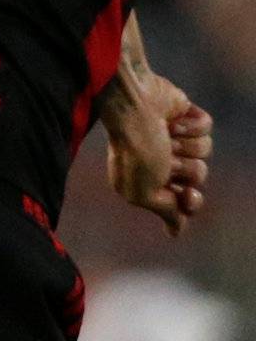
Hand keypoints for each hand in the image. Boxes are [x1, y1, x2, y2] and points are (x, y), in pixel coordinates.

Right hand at [104, 73, 211, 236]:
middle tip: (167, 160)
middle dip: (185, 168)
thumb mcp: (146, 192)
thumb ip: (165, 211)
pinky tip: (173, 119)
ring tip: (166, 136)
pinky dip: (192, 124)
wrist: (134, 107)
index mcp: (146, 183)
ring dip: (186, 145)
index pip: (183, 201)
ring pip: (204, 152)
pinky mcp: (185, 116)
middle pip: (197, 177)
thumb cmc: (136, 152)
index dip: (190, 201)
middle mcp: (161, 162)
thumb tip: (176, 233)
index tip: (186, 194)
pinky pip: (206, 126)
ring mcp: (174, 138)